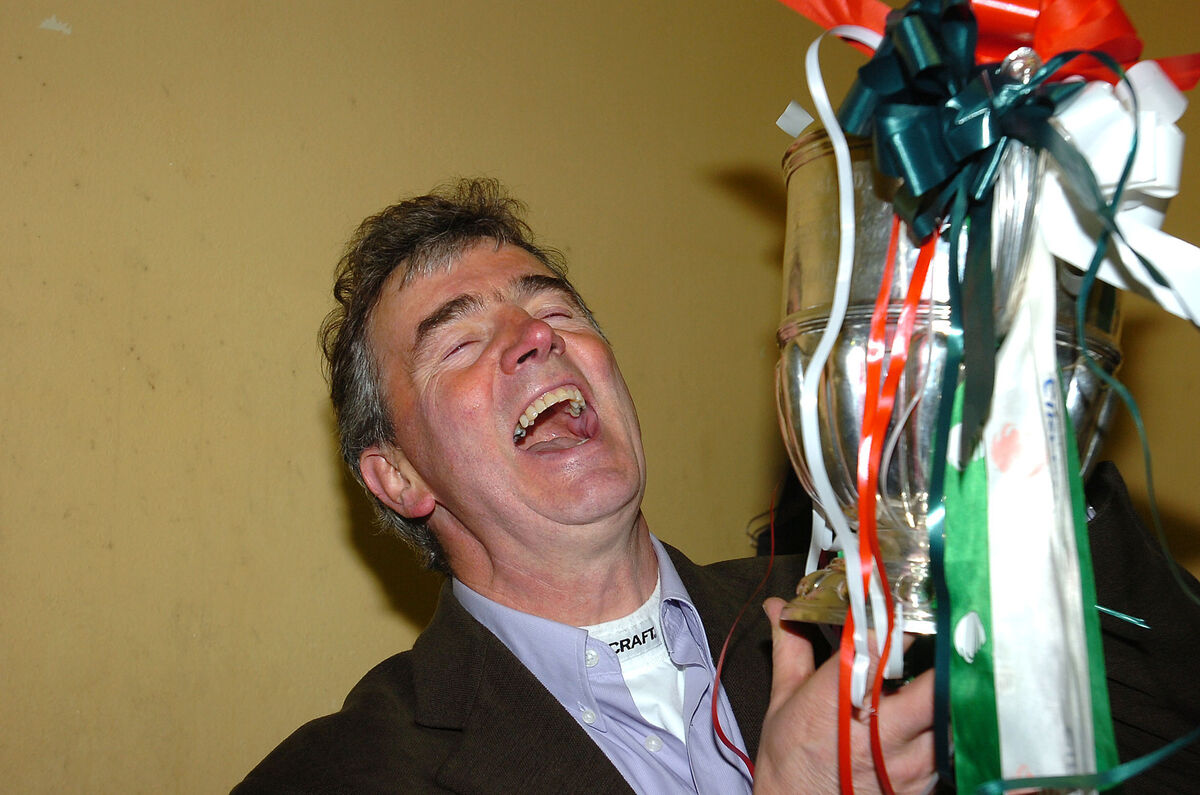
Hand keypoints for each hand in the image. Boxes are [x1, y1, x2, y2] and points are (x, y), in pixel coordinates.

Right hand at [753, 597, 935, 793]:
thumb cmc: (788, 761)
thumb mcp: (783, 699)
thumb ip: (790, 647)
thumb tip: (778, 607)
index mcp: (839, 701)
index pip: (883, 649)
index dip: (904, 622)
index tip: (914, 603)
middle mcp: (878, 732)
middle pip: (935, 686)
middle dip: (945, 659)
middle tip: (948, 637)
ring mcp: (906, 764)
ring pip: (951, 719)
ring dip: (951, 694)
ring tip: (950, 673)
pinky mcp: (922, 786)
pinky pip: (951, 751)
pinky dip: (949, 730)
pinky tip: (941, 716)